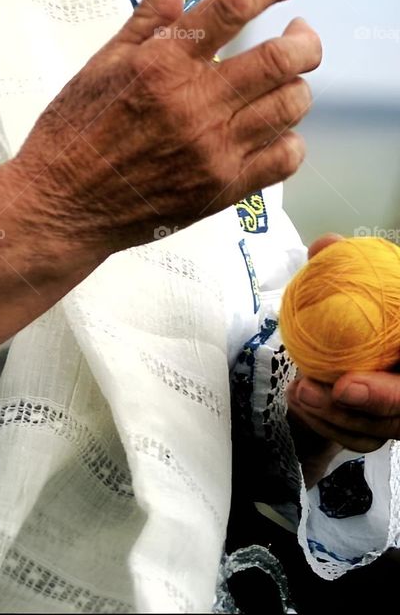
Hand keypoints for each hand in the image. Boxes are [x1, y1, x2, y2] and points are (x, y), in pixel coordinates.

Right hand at [15, 0, 321, 256]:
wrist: (62, 204)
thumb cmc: (75, 130)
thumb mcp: (102, 62)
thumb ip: (148, 18)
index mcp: (162, 63)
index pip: (232, 6)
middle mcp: (194, 103)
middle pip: (282, 58)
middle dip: (305, 39)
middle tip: (299, 33)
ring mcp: (213, 149)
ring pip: (290, 104)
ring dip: (296, 84)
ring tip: (282, 79)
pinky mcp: (223, 188)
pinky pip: (285, 157)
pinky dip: (290, 137)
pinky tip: (272, 128)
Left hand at [286, 233, 399, 455]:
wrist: (359, 332)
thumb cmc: (369, 307)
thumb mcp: (362, 282)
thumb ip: (347, 265)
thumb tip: (327, 245)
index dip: (387, 393)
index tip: (345, 385)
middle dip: (355, 411)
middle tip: (308, 389)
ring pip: (379, 432)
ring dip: (334, 419)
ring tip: (297, 393)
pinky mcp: (381, 423)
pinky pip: (360, 437)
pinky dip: (329, 426)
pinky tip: (301, 405)